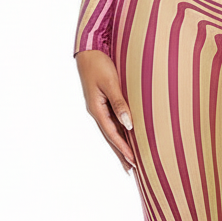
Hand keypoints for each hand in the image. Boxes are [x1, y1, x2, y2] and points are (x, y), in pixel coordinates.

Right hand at [75, 49, 136, 174]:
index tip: (133, 161)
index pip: (112, 134)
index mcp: (96, 109)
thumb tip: (128, 124)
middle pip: (110, 137)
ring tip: (128, 159)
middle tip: (131, 170)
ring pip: (111, 130)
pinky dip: (119, 131)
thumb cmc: (99, 64)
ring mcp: (98, 106)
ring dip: (119, 145)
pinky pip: (112, 120)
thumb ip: (119, 103)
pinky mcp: (102, 100)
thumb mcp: (110, 83)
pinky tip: (125, 135)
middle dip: (120, 153)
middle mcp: (96, 111)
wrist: (88, 50)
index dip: (123, 148)